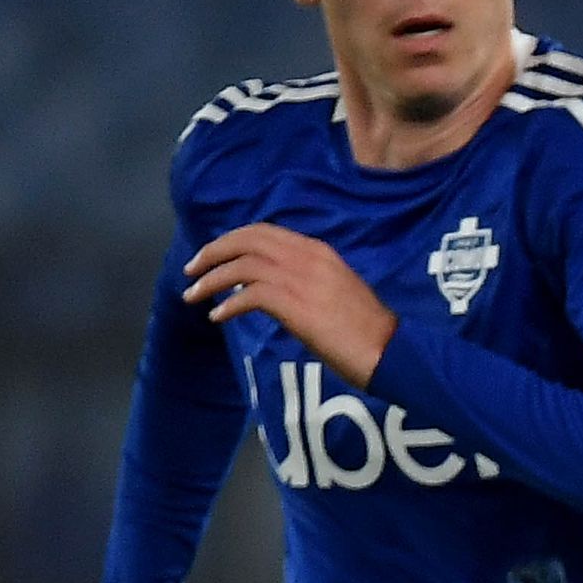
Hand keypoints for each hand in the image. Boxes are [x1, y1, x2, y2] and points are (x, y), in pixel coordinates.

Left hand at [185, 223, 394, 387]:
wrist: (390, 349)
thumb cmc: (369, 329)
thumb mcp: (339, 290)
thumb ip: (310, 280)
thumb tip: (276, 290)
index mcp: (318, 251)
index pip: (265, 233)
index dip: (233, 240)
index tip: (216, 255)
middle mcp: (305, 257)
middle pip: (246, 240)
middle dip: (213, 252)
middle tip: (193, 270)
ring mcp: (298, 278)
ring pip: (240, 266)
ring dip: (211, 280)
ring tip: (193, 294)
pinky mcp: (292, 303)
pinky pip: (246, 295)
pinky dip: (227, 305)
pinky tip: (219, 317)